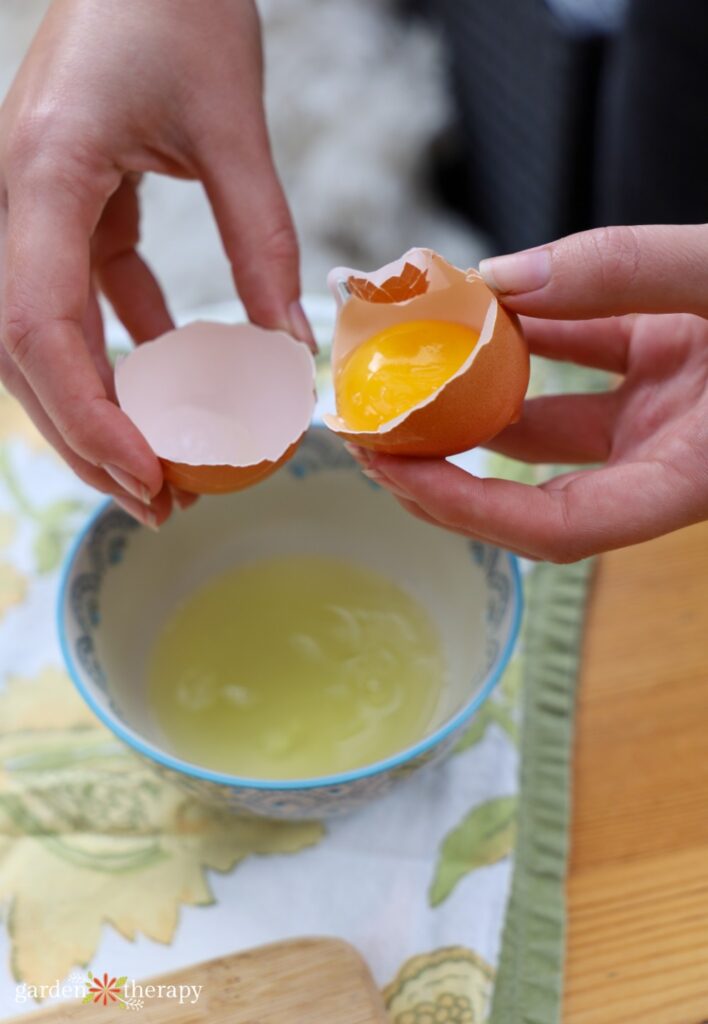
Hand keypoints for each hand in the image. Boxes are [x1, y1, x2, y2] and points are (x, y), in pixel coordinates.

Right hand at [0, 0, 312, 526]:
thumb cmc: (180, 5)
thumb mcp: (232, 124)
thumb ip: (262, 240)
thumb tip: (291, 351)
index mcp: (41, 175)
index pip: (41, 326)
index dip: (88, 418)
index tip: (150, 480)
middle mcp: (14, 198)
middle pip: (26, 352)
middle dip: (86, 438)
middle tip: (159, 502)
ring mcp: (32, 202)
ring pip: (46, 333)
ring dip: (100, 404)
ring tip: (163, 464)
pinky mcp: (65, 199)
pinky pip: (83, 289)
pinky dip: (126, 342)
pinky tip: (177, 375)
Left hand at [351, 225, 707, 561]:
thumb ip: (631, 272)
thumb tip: (505, 278)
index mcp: (689, 475)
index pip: (558, 527)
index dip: (470, 508)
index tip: (396, 469)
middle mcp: (664, 456)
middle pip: (531, 494)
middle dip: (444, 471)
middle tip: (367, 432)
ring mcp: (661, 413)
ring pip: (546, 421)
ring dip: (473, 391)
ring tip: (402, 361)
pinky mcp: (663, 367)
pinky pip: (581, 357)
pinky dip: (529, 332)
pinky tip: (480, 302)